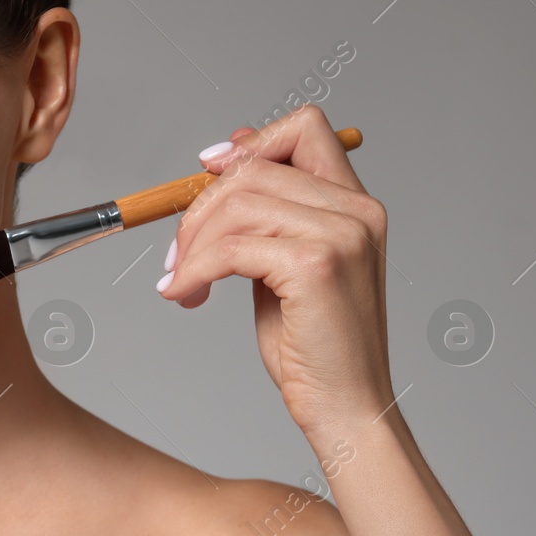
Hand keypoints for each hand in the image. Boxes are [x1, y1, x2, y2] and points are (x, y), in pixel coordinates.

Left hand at [157, 104, 395, 440]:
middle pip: (254, 167)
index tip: (207, 168)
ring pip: (237, 204)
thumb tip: (227, 156)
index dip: (251, 140)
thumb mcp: (284, 263)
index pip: (306, 127)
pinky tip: (186, 295)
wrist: (346, 409)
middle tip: (178, 254)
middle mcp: (358, 211)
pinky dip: (195, 270)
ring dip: (193, 243)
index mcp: (356, 204)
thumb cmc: (314, 345)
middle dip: (200, 207)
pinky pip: (231, 247)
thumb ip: (266, 214)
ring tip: (182, 281)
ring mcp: (342, 235)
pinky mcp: (317, 265)